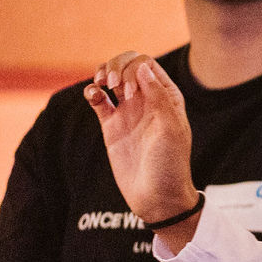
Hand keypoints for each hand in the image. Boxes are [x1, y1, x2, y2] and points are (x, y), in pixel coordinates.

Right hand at [82, 53, 198, 226]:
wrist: (156, 195)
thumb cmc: (170, 163)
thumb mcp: (170, 128)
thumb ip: (158, 96)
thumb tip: (142, 66)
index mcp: (167, 98)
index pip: (146, 65)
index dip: (133, 69)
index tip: (130, 91)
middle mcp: (148, 101)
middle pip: (127, 66)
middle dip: (115, 66)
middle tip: (112, 85)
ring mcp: (129, 112)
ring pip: (111, 79)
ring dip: (102, 73)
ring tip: (100, 85)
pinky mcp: (111, 125)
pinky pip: (98, 100)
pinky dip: (91, 92)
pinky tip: (93, 96)